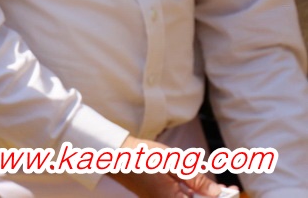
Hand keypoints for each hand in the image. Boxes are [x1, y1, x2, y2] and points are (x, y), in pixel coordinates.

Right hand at [108, 136, 232, 197]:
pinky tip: (198, 186)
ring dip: (202, 195)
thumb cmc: (141, 156)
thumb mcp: (173, 163)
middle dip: (212, 197)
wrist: (114, 154)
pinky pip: (179, 197)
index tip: (233, 191)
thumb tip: (218, 193)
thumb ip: (198, 180)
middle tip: (229, 189)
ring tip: (219, 188)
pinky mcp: (157, 196)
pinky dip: (191, 193)